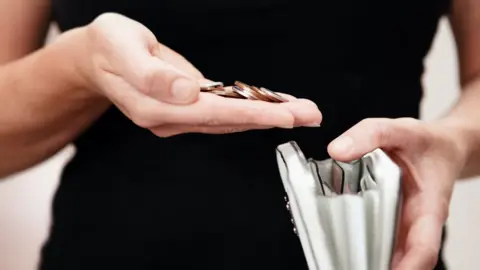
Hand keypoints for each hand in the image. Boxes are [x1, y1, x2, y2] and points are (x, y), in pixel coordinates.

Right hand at [72, 13, 320, 135]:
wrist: (98, 57)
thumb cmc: (109, 47)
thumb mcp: (120, 46)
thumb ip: (150, 72)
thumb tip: (185, 92)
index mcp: (154, 107)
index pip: (212, 113)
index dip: (250, 114)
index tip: (284, 116)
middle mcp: (170, 119)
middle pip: (228, 121)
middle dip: (271, 118)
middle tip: (309, 114)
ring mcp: (179, 116)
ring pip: (231, 119)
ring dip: (267, 115)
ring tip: (302, 110)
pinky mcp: (188, 108)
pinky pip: (225, 111)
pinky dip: (252, 108)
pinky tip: (274, 105)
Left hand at [327, 117, 465, 269]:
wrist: (439, 145)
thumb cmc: (426, 142)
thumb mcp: (399, 130)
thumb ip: (370, 135)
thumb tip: (336, 150)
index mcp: (428, 207)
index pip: (423, 249)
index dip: (406, 268)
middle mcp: (416, 223)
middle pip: (402, 259)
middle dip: (377, 267)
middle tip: (347, 266)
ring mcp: (402, 224)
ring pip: (387, 252)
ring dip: (366, 259)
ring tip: (338, 260)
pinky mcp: (389, 220)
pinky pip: (375, 237)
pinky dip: (359, 242)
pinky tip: (338, 242)